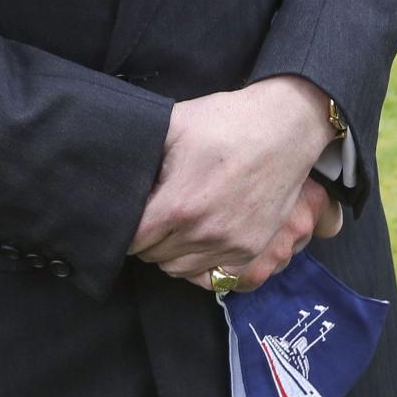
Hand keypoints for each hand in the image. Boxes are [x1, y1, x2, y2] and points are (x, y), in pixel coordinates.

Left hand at [129, 76, 344, 285]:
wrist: (287, 126)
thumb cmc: (228, 120)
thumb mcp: (174, 125)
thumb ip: (139, 156)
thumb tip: (109, 172)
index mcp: (178, 205)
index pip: (131, 241)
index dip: (125, 227)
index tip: (134, 212)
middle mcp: (203, 233)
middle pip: (152, 256)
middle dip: (148, 237)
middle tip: (157, 211)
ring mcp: (231, 244)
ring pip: (178, 269)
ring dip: (171, 251)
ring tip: (178, 223)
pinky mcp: (252, 248)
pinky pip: (213, 275)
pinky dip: (200, 262)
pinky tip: (201, 239)